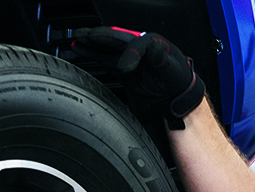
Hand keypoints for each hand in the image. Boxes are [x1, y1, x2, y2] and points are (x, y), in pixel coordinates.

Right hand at [72, 26, 205, 126]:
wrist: (177, 94)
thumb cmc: (178, 79)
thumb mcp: (173, 69)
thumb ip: (162, 59)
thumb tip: (154, 50)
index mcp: (151, 42)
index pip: (136, 44)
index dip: (129, 55)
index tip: (126, 69)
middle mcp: (137, 46)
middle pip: (115, 38)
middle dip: (99, 36)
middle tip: (83, 34)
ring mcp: (128, 57)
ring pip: (106, 47)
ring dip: (91, 42)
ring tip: (76, 37)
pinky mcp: (122, 68)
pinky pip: (104, 58)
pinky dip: (91, 54)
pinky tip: (80, 48)